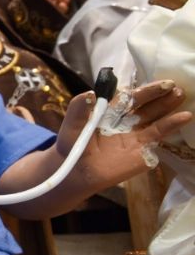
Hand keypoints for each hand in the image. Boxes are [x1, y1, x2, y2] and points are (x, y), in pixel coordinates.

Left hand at [56, 81, 191, 185]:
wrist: (75, 171)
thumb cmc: (72, 144)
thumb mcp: (71, 123)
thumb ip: (79, 107)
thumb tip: (91, 94)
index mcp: (111, 109)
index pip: (131, 97)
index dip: (145, 90)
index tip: (159, 83)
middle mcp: (126, 120)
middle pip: (147, 105)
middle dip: (161, 95)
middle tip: (176, 86)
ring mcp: (136, 134)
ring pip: (156, 117)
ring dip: (168, 106)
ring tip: (181, 95)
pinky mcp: (143, 149)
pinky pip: (158, 135)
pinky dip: (171, 125)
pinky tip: (184, 116)